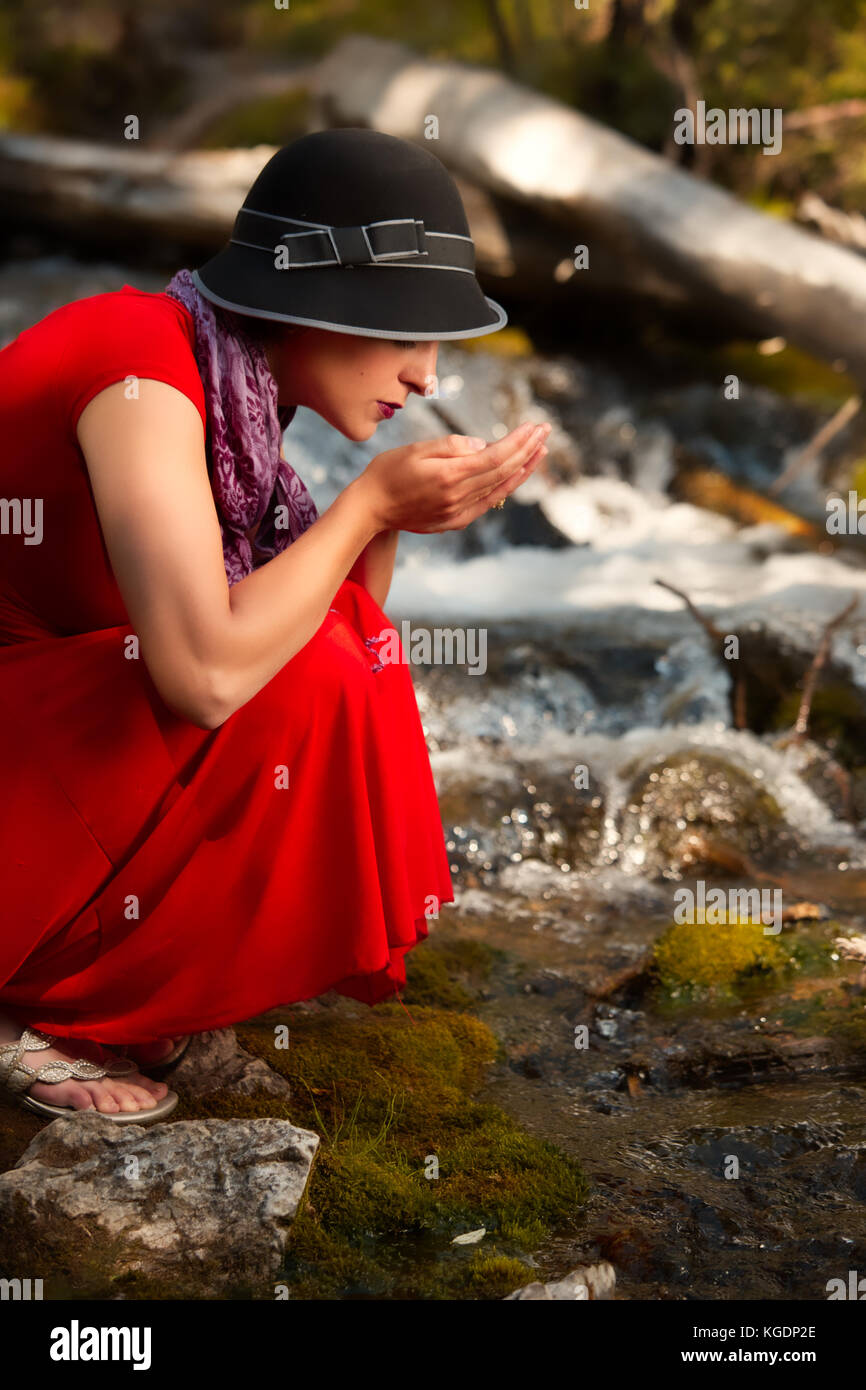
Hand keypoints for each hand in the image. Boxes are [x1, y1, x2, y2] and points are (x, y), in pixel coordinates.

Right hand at [357, 422, 550, 533]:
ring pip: (500, 489)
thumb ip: (450, 446)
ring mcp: (458, 513)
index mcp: (449, 477)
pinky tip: (516, 474)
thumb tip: (482, 445)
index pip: (495, 457)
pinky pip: (488, 503)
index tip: (534, 426)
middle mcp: (458, 498)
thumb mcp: (415, 450)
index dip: (518, 441)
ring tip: (540, 451)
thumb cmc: (387, 473)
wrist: (370, 509)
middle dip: (528, 450)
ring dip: (523, 469)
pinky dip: (505, 487)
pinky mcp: (455, 521)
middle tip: (545, 431)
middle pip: (503, 472)